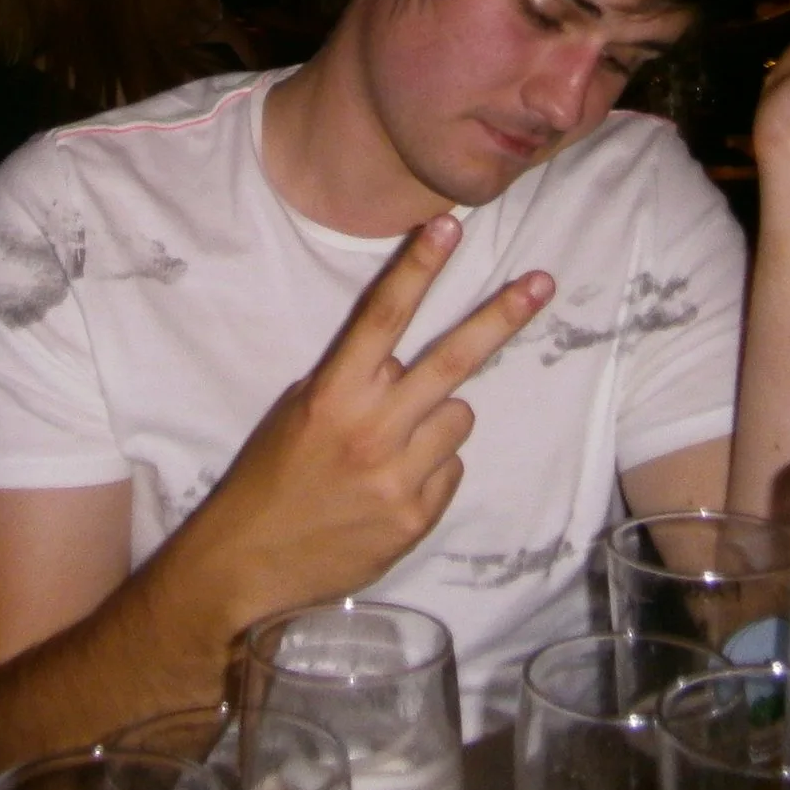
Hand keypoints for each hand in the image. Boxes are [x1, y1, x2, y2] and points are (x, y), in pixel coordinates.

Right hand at [161, 214, 552, 624]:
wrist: (248, 564)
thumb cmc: (270, 478)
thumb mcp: (297, 413)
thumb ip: (353, 382)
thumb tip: (407, 359)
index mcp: (333, 394)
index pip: (382, 318)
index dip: (418, 268)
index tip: (449, 225)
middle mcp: (371, 429)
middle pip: (450, 361)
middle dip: (500, 317)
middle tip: (541, 284)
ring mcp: (399, 475)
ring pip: (459, 416)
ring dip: (438, 419)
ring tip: (393, 445)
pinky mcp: (417, 516)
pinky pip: (452, 468)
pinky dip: (432, 468)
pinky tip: (391, 485)